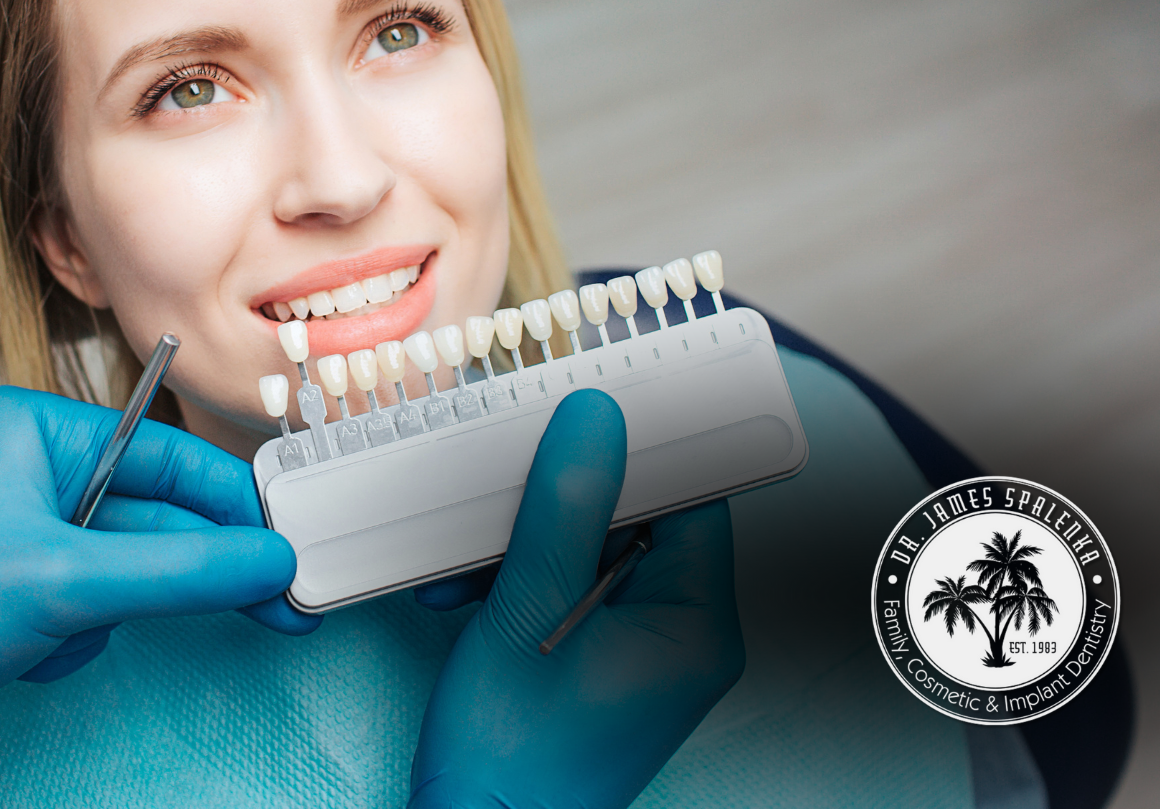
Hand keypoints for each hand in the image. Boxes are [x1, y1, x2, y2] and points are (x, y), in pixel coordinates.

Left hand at [0, 386, 307, 808]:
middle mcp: (35, 472)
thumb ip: (179, 573)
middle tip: (279, 605)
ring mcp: (28, 535)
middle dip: (196, 572)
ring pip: (131, 572)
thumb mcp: (61, 583)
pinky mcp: (20, 591)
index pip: (170, 458)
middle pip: (159, 518)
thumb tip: (269, 561)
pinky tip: (34, 656)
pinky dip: (79, 639)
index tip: (291, 547)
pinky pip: (95, 609)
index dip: (236, 505)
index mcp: (36, 432)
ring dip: (114, 615)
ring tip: (60, 638)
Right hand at [411, 390, 744, 808]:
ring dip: (525, 539)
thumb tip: (598, 418)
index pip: (692, 493)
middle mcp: (685, 635)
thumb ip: (564, 510)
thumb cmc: (509, 758)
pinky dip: (520, 580)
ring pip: (595, 550)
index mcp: (694, 623)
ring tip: (465, 561)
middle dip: (559, 496)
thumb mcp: (527, 616)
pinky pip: (573, 591)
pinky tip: (465, 591)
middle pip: (638, 516)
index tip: (592, 401)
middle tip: (501, 481)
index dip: (643, 442)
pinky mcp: (606, 665)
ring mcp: (646, 652)